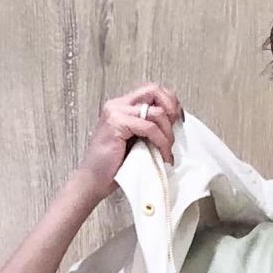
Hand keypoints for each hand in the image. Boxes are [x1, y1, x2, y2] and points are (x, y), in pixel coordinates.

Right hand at [75, 83, 183, 198]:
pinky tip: (162, 155)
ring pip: (156, 112)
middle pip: (155, 91)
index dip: (170, 101)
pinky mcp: (116, 123)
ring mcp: (115, 112)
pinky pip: (149, 128)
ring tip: (166, 151)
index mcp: (121, 106)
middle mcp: (117, 104)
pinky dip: (161, 142)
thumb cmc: (114, 166)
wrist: (94, 181)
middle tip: (175, 132)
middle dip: (172, 110)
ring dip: (168, 134)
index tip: (178, 120)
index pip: (152, 90)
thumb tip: (174, 121)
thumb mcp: (137, 140)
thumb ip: (149, 127)